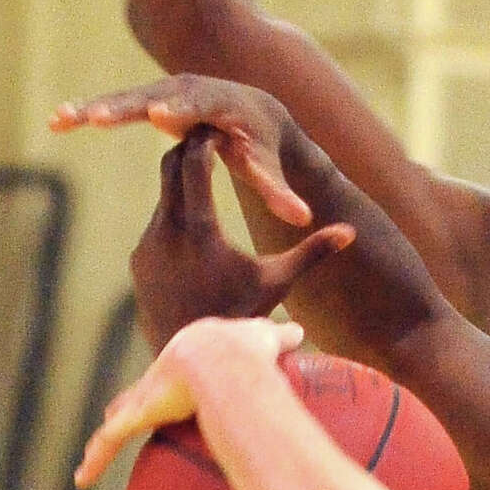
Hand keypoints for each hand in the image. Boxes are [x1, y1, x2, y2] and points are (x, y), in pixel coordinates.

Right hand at [50, 73, 310, 226]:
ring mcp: (164, 92)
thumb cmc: (263, 146)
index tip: (161, 117)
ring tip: (62, 119)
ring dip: (94, 108)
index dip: (180, 111)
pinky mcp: (147, 100)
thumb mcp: (269, 167)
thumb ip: (280, 192)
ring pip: (125, 98)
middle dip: (125, 106)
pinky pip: (114, 105)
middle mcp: (187, 90)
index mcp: (218, 104)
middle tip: (98, 117)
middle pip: (151, 97)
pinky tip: (57, 120)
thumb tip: (304, 219)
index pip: (197, 106)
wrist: (254, 113)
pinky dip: (87, 111)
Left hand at [75, 314, 305, 489]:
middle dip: (131, 404)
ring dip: (103, 443)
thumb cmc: (246, 347)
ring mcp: (146, 395)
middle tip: (121, 415)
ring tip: (89, 463)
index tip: (162, 390)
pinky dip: (96, 460)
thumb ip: (281, 337)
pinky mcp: (138, 413)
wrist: (223, 355)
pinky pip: (110, 440)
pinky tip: (81, 480)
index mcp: (189, 358)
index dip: (165, 382)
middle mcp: (161, 375)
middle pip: (140, 394)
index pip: (172, 372)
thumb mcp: (267, 339)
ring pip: (119, 420)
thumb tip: (302, 331)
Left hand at [127, 126, 352, 349]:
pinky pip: (156, 226)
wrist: (200, 358)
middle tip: (208, 138)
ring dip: (182, 185)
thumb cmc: (245, 316)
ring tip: (202, 174)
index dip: (207, 142)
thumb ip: (312, 252)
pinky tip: (192, 219)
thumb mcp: (280, 282)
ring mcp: (148, 247)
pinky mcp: (139, 262)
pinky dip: (174, 217)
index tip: (220, 130)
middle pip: (169, 169)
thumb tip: (350, 231)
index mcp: (200, 230)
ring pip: (163, 198)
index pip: (195, 163)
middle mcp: (166, 231)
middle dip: (189, 152)